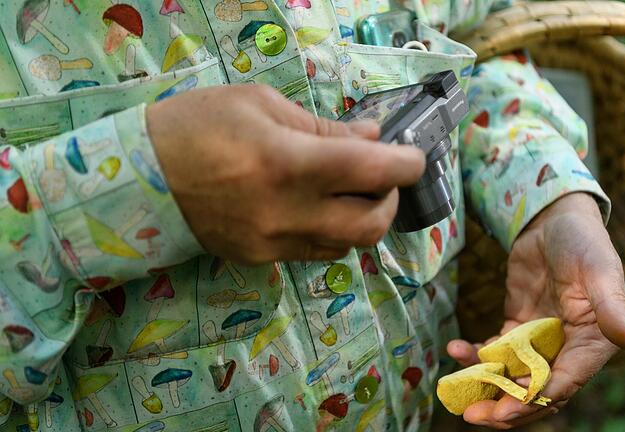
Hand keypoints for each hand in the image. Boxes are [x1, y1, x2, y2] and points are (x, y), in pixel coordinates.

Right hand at [147, 84, 424, 263]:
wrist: (139, 176)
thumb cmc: (198, 125)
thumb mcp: (262, 106)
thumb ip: (324, 127)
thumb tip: (371, 135)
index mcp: (289, 163)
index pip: (373, 172)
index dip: (406, 164)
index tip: (412, 155)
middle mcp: (286, 213)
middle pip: (371, 226)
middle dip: (390, 201)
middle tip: (383, 178)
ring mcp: (272, 244)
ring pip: (346, 247)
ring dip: (361, 219)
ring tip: (348, 192)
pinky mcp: (259, 259)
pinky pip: (314, 254)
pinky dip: (330, 232)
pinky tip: (316, 209)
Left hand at [448, 193, 624, 428]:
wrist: (555, 219)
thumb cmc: (584, 241)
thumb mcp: (600, 272)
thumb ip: (613, 309)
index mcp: (592, 343)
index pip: (565, 383)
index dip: (537, 400)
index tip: (507, 409)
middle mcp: (566, 349)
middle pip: (535, 390)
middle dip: (505, 406)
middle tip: (474, 415)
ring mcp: (538, 340)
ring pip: (511, 376)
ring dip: (485, 387)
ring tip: (456, 391)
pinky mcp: (516, 327)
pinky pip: (494, 351)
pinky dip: (475, 355)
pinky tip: (455, 348)